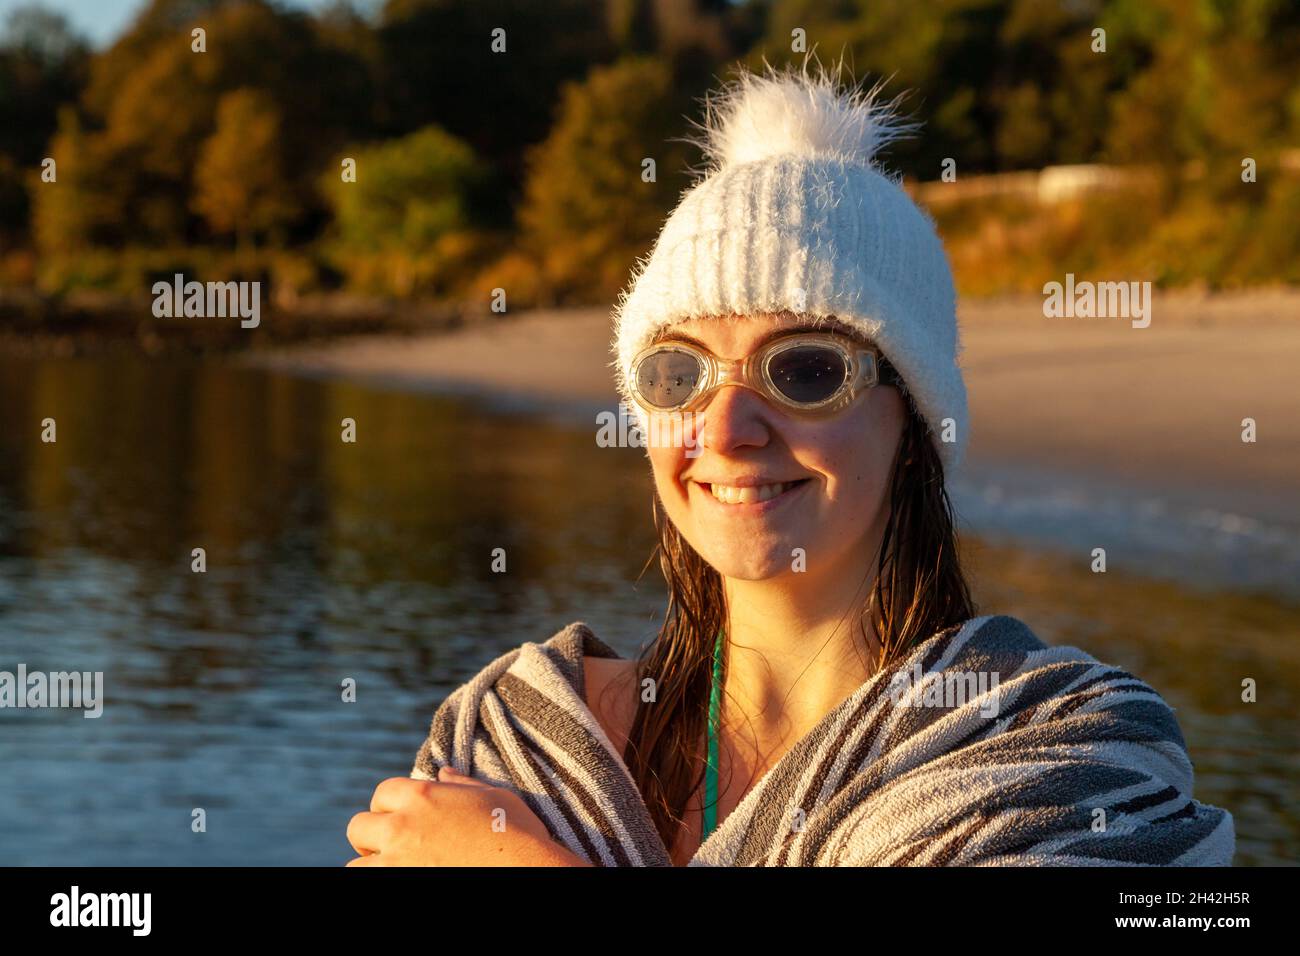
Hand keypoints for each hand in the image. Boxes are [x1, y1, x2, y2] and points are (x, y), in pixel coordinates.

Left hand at [346, 767, 589, 866]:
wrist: (526, 870)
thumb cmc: (517, 833)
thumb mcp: (492, 797)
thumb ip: (461, 784)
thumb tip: (444, 771)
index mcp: (422, 795)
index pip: (382, 793)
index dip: (392, 806)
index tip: (405, 818)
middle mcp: (401, 827)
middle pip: (358, 828)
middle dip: (373, 836)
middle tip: (395, 846)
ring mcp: (397, 863)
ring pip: (357, 865)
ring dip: (373, 864)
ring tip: (397, 866)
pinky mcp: (399, 884)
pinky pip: (370, 883)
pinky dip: (382, 878)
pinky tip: (404, 876)